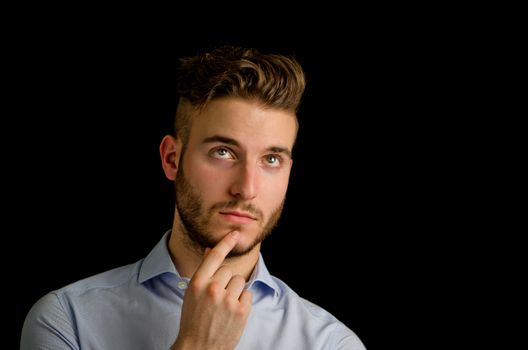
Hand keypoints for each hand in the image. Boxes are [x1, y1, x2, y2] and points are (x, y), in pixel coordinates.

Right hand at [171, 231, 252, 349]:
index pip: (215, 256)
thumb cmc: (193, 320)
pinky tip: (232, 312)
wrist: (198, 348)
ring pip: (239, 281)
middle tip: (217, 297)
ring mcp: (228, 300)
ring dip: (235, 290)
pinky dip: (242, 301)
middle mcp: (212, 289)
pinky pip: (248, 294)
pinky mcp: (241, 311)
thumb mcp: (193, 294)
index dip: (226, 242)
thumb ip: (204, 272)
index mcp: (197, 283)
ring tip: (224, 305)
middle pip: (229, 270)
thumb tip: (210, 250)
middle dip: (225, 281)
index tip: (235, 233)